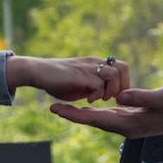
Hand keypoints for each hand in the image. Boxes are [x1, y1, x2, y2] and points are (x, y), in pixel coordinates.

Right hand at [6, 56, 129, 101]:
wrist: (38, 72)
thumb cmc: (56, 80)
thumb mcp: (79, 83)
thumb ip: (91, 86)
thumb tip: (100, 95)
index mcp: (96, 63)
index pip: (122, 67)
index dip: (123, 82)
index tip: (114, 96)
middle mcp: (95, 62)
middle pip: (123, 67)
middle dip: (122, 86)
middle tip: (111, 98)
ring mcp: (88, 68)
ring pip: (114, 75)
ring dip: (111, 90)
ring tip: (100, 99)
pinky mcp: (80, 75)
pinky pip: (99, 85)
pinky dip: (97, 95)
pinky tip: (88, 100)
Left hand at [49, 82, 162, 137]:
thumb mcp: (160, 98)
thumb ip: (140, 97)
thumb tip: (120, 97)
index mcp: (128, 124)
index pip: (94, 119)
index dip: (74, 114)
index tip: (56, 109)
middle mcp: (125, 125)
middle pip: (92, 120)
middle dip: (73, 114)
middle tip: (52, 107)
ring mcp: (130, 122)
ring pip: (99, 117)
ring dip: (82, 112)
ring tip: (65, 105)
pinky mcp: (134, 116)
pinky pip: (109, 113)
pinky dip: (96, 108)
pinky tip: (90, 102)